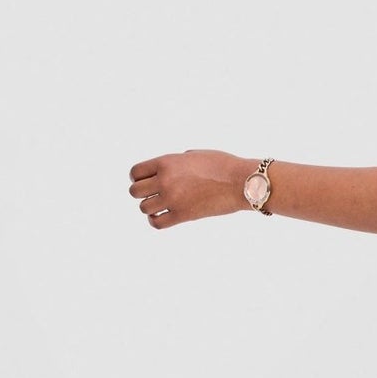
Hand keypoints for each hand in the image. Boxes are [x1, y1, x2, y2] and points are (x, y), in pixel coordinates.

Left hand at [129, 150, 251, 227]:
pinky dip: (155, 221)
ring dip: (150, 207)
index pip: (135, 172)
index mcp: (167, 162)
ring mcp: (173, 199)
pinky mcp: (183, 215)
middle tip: (154, 194)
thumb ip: (176, 162)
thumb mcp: (195, 155)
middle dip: (142, 193)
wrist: (241, 182)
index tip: (146, 181)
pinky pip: (156, 223)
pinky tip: (161, 216)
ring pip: (144, 208)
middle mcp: (165, 180)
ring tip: (161, 205)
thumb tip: (167, 171)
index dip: (137, 177)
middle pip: (135, 191)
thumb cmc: (223, 166)